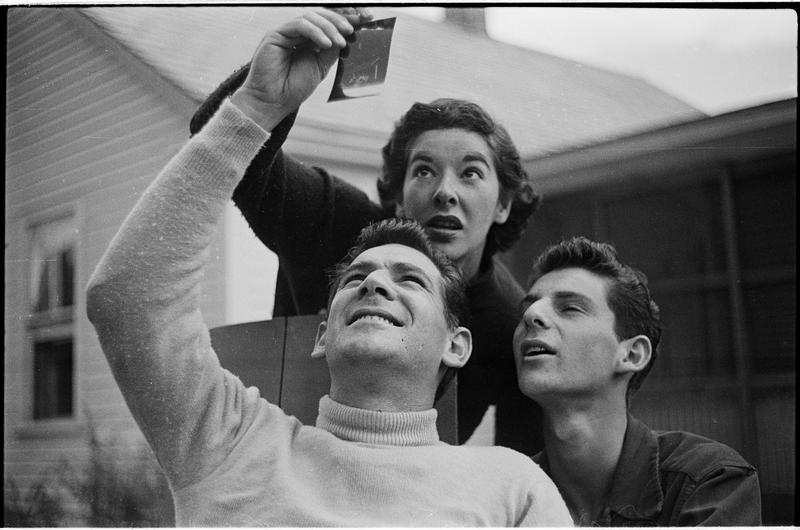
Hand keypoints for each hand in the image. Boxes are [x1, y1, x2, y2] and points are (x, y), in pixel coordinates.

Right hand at [231, 7, 372, 130]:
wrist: (273, 102)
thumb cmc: (293, 88)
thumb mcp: (321, 67)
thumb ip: (331, 50)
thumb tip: (346, 35)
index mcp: (307, 39)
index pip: (327, 21)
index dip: (344, 18)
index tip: (364, 20)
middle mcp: (296, 32)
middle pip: (320, 14)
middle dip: (339, 17)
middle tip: (353, 28)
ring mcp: (286, 32)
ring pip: (311, 16)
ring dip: (329, 26)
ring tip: (341, 41)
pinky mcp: (276, 34)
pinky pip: (300, 24)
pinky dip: (316, 32)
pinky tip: (326, 44)